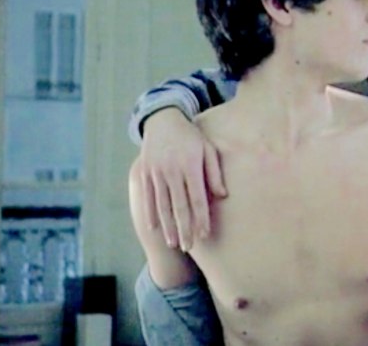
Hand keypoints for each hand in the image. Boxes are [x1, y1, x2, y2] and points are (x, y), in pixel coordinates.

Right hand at [136, 108, 225, 250]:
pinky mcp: (144, 172)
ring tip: (174, 243)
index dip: (201, 218)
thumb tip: (223, 196)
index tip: (204, 234)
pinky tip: (154, 228)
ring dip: (168, 226)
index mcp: (190, 165)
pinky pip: (147, 197)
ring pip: (162, 205)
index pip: (198, 198)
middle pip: (179, 206)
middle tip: (189, 247)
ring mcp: (156, 172)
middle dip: (184, 228)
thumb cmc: (191, 137)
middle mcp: (172, 170)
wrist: (162, 120)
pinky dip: (151, 213)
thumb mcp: (208, 148)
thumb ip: (215, 172)